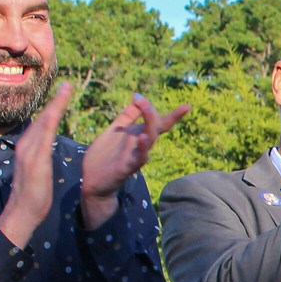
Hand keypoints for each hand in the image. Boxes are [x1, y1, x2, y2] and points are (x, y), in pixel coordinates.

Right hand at [0, 82, 71, 247]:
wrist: (23, 211)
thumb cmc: (34, 194)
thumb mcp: (37, 169)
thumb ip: (40, 156)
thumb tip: (45, 147)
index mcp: (28, 148)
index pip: (41, 123)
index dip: (52, 108)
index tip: (62, 93)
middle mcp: (26, 146)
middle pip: (42, 118)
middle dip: (54, 101)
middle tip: (67, 84)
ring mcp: (29, 152)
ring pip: (43, 123)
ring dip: (54, 105)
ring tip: (66, 90)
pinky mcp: (34, 161)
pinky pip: (43, 138)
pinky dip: (50, 123)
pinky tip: (56, 112)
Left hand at [79, 93, 190, 229]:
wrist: (94, 182)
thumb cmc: (104, 158)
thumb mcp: (114, 132)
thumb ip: (126, 117)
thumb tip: (137, 99)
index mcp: (138, 136)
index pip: (159, 124)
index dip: (174, 116)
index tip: (187, 106)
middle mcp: (141, 145)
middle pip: (155, 128)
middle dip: (151, 113)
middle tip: (142, 100)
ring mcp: (136, 156)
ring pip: (150, 140)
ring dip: (150, 124)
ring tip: (147, 109)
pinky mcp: (128, 167)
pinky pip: (139, 158)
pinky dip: (143, 148)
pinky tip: (143, 137)